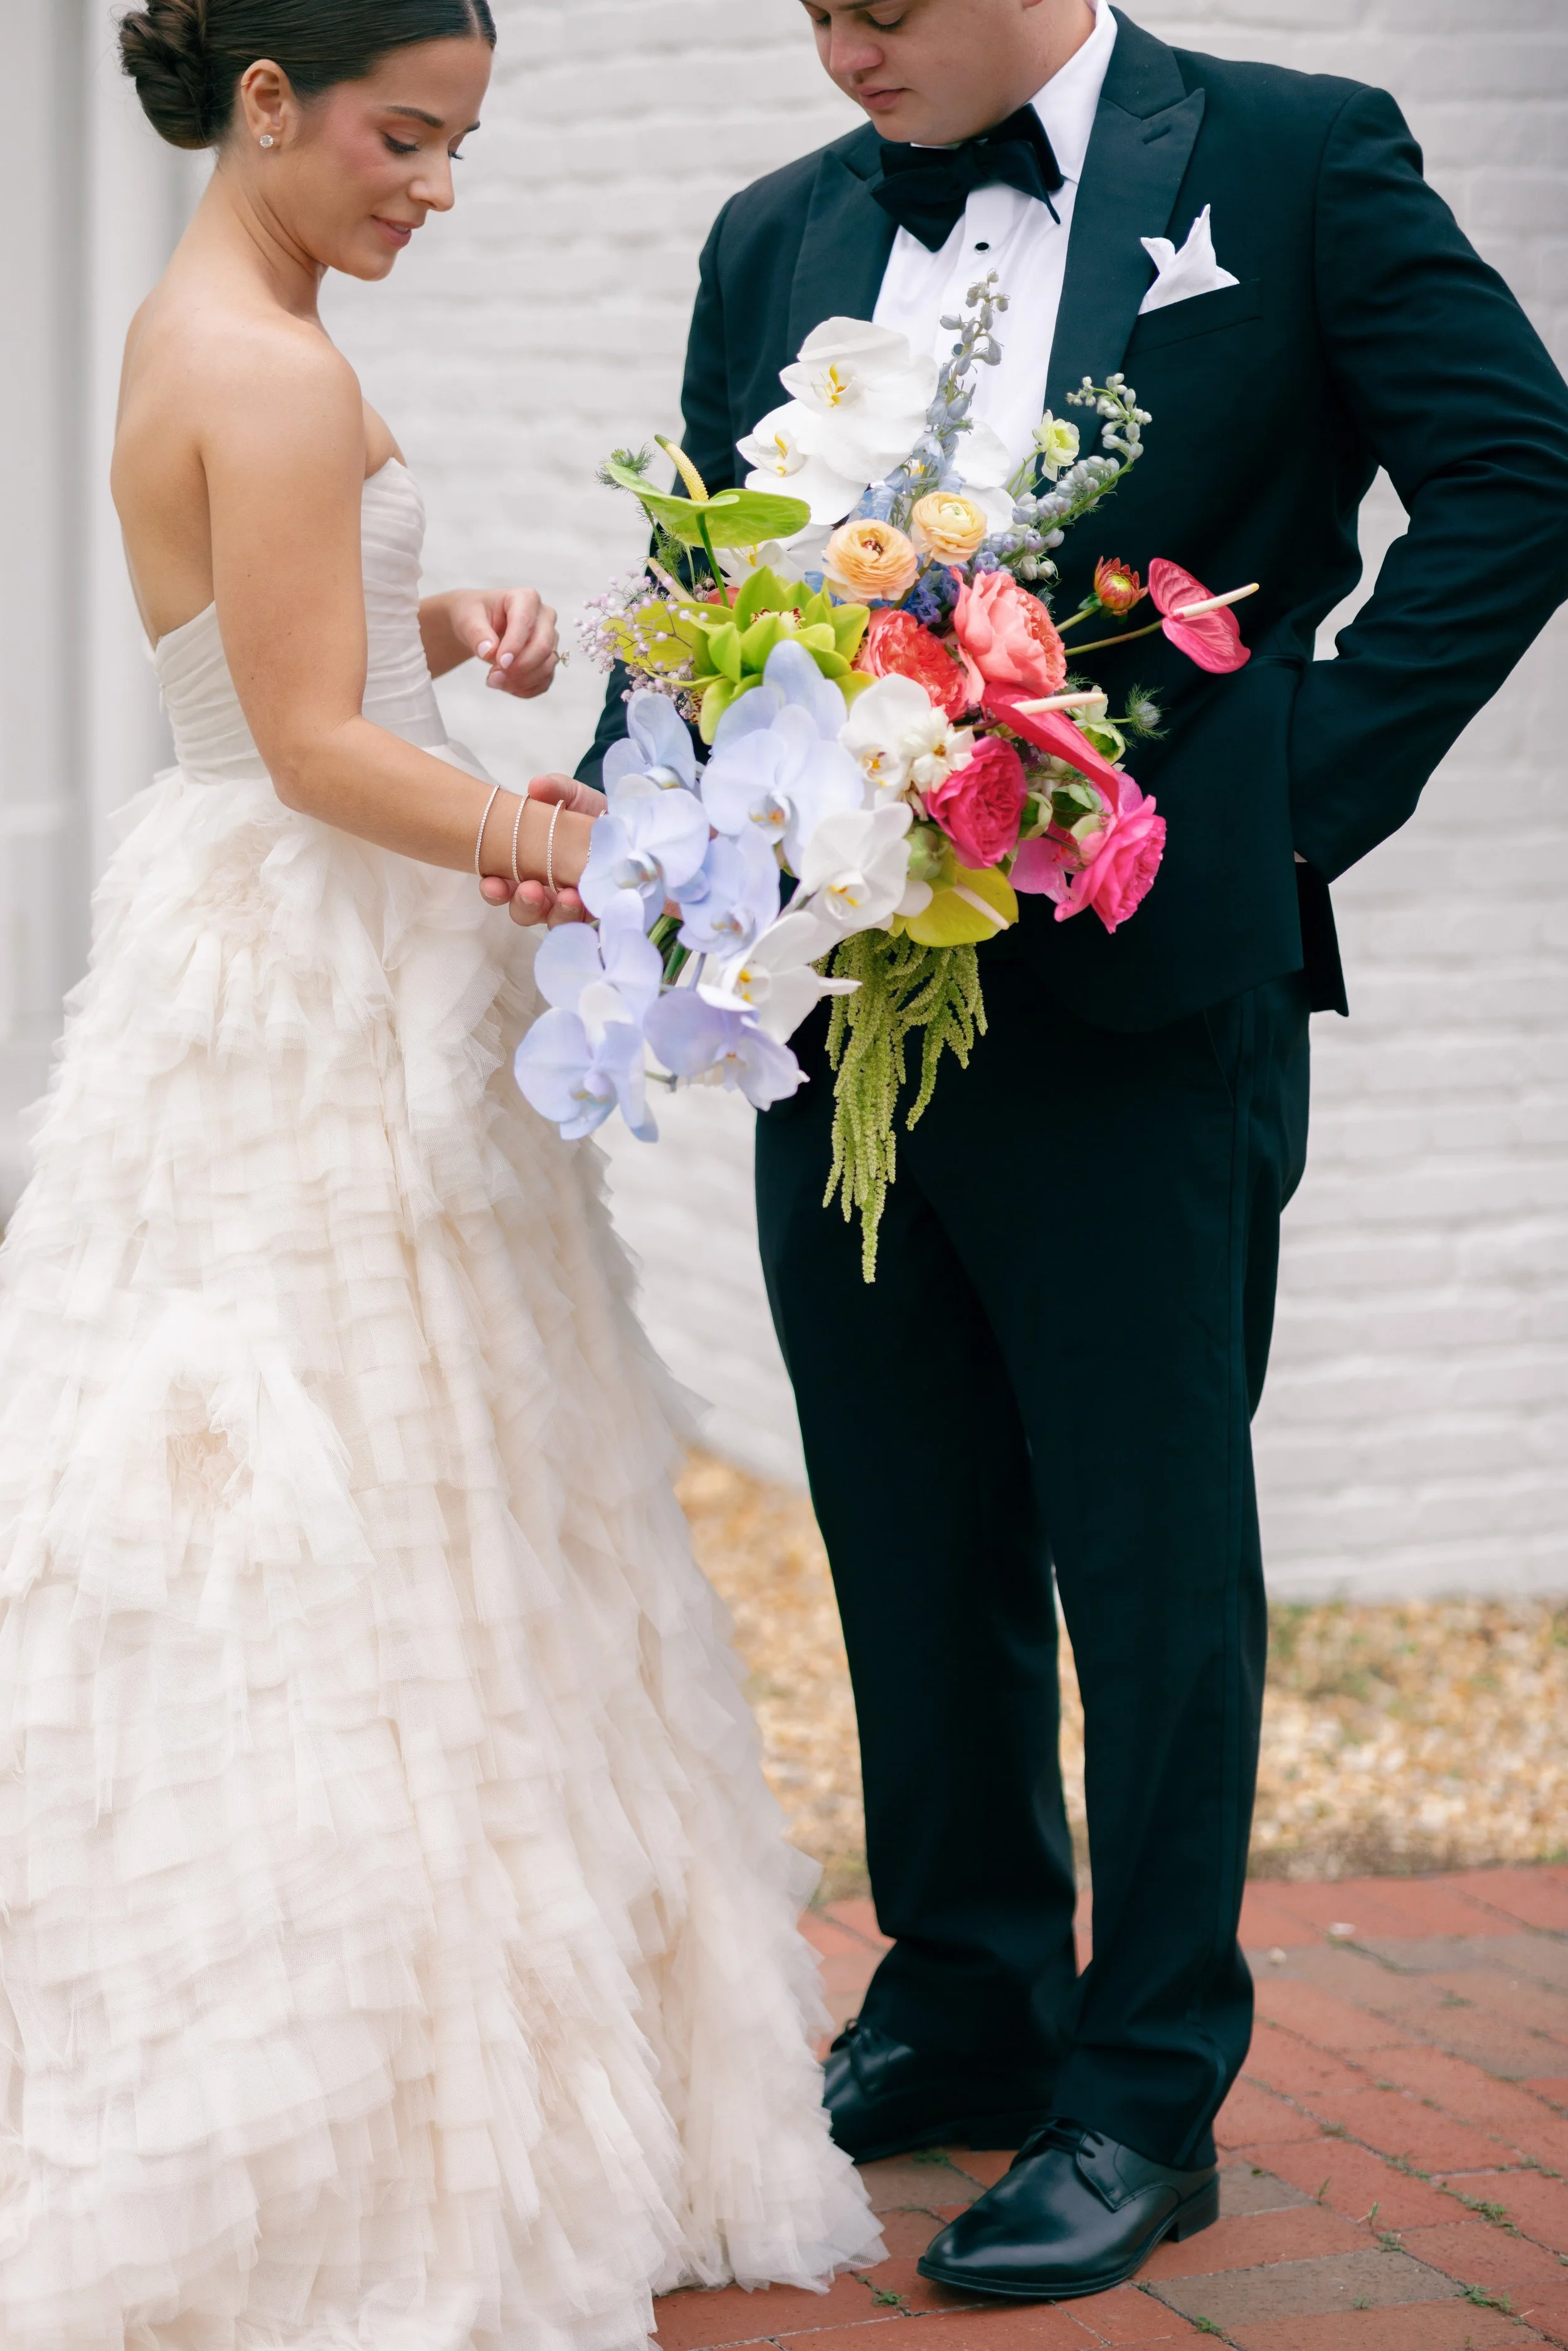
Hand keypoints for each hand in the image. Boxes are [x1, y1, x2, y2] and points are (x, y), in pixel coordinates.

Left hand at [448, 588, 558, 698]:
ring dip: (520, 681)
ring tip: (493, 682)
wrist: (479, 625)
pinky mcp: (548, 659)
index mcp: (526, 598)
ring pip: (546, 666)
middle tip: (492, 678)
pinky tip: (506, 687)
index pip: (526, 622)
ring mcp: (550, 639)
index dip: (515, 645)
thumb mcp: (468, 619)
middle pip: (543, 647)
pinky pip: (544, 681)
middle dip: (519, 667)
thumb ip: (477, 633)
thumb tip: (489, 652)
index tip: (499, 662)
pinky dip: (525, 689)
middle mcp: (544, 616)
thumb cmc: (474, 615)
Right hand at [478, 772, 605, 926]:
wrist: (626, 825)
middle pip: (524, 911)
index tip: (492, 882)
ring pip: (556, 922)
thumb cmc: (587, 813)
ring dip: (558, 913)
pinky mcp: (599, 914)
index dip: (493, 890)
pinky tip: (590, 905)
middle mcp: (545, 894)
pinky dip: (587, 919)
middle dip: (525, 904)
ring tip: (568, 898)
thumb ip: (554, 789)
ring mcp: (571, 907)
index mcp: (527, 869)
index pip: (500, 888)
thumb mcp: (570, 795)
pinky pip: (589, 927)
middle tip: (532, 889)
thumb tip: (536, 787)